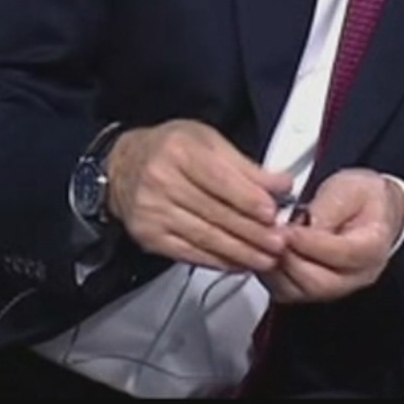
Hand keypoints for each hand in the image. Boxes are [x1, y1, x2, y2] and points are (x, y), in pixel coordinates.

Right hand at [104, 120, 294, 272]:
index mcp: (179, 150)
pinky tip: (240, 262)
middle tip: (279, 243)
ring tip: (267, 258)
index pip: (219, 180)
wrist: (123, 165)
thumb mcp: (206, 141)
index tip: (273, 213)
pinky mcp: (150, 236)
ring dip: (241, 252)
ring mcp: (152, 211)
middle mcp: (161, 180)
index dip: (249, 199)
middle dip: (253, 232)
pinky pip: (191, 253)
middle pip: (215, 212)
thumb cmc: (168, 150)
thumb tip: (280, 185)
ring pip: (206, 237)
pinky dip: (219, 261)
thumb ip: (245, 165)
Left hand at [262, 169, 403, 303]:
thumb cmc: (360, 199)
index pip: (344, 254)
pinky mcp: (311, 289)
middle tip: (274, 236)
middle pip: (321, 283)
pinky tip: (264, 251)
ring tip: (267, 241)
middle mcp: (356, 275)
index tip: (291, 230)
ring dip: (277, 267)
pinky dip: (270, 273)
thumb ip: (330, 207)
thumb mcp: (350, 189)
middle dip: (291, 259)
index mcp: (373, 246)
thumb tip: (309, 224)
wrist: (364, 208)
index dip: (313, 243)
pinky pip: (286, 292)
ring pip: (300, 291)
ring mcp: (334, 286)